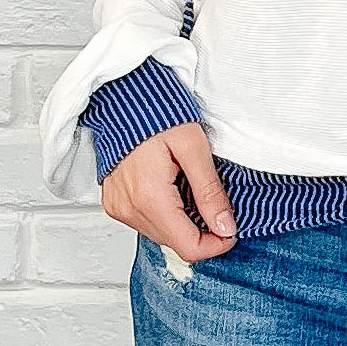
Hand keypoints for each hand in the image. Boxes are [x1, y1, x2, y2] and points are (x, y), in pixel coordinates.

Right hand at [101, 120, 238, 263]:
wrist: (122, 98)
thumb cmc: (157, 113)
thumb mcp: (194, 146)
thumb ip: (209, 190)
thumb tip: (225, 225)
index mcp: (149, 198)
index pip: (188, 247)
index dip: (216, 243)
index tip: (231, 229)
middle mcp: (129, 209)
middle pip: (175, 243)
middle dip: (201, 230)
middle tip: (216, 202)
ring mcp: (118, 208)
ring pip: (160, 234)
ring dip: (183, 221)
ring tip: (191, 186)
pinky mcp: (114, 203)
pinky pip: (145, 221)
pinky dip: (165, 212)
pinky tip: (172, 187)